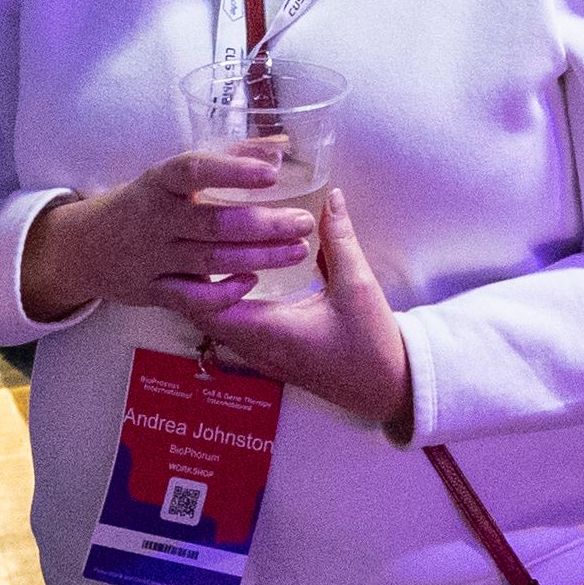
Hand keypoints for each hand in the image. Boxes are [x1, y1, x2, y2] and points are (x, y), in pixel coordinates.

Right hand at [17, 149, 318, 326]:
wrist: (85, 248)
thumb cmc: (145, 202)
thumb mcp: (174, 175)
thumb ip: (229, 156)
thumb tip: (282, 143)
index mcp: (158, 182)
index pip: (192, 170)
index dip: (233, 170)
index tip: (273, 172)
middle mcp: (154, 219)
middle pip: (212, 222)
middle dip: (263, 224)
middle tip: (303, 222)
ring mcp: (151, 258)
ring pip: (209, 259)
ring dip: (258, 257)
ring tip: (298, 249)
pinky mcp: (151, 292)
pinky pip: (190, 298)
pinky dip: (221, 293)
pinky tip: (252, 283)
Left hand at [197, 189, 414, 436]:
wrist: (387, 388)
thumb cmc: (371, 343)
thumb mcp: (358, 286)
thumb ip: (339, 240)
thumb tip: (330, 197)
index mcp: (272, 332)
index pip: (210, 309)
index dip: (201, 277)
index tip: (210, 242)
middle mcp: (257, 349)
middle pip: (202, 317)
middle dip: (195, 281)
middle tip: (202, 239)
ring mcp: (261, 358)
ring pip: (215, 326)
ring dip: (208, 294)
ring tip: (213, 253)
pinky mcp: (269, 359)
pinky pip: (232, 332)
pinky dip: (224, 306)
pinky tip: (235, 280)